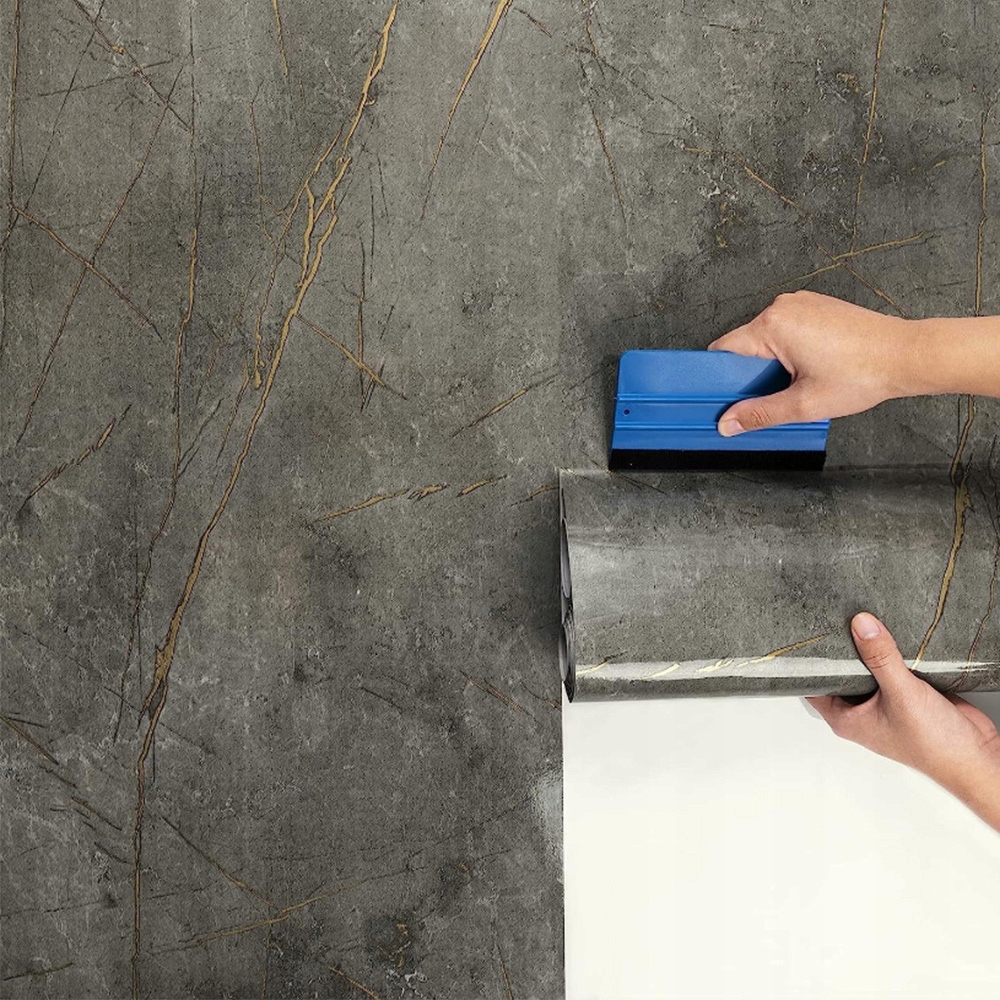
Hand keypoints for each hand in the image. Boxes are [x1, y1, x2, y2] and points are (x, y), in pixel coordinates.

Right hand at [707, 290, 915, 434]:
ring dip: (772, 364)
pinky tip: (810, 369)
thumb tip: (728, 423)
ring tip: (799, 382)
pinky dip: (789, 352)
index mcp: (773, 324)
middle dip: (752, 374)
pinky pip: (786, 330)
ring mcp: (801, 303)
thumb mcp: (804, 404)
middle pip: (745, 346)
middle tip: (774, 397)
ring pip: (766, 339)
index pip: (724, 351)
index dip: (721, 379)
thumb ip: (759, 414)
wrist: (906, 355)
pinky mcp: (816, 306)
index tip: (726, 398)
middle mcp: (783, 306)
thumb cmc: (863, 373)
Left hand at [807, 613, 999, 817]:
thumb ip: (880, 658)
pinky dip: (892, 651)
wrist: (976, 755)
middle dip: (840, 648)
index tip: (805, 633)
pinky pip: (893, 665)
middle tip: (834, 616)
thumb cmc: (935, 746)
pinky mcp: (907, 692)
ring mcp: (884, 701)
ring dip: (869, 647)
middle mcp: (861, 710)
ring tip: (860, 616)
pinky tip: (891, 631)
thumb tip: (861, 625)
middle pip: (840, 670)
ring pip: (868, 666)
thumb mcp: (901, 694)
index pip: (814, 684)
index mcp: (846, 718)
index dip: (808, 661)